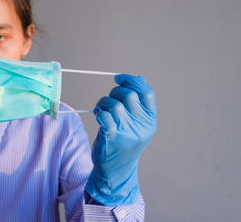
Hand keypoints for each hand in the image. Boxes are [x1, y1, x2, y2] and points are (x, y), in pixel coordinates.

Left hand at [85, 74, 156, 205]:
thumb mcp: (139, 124)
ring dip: (103, 102)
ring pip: (115, 105)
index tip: (118, 79)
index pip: (147, 92)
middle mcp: (142, 126)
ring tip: (101, 109)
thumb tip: (138, 78)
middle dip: (114, 92)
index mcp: (150, 120)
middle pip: (128, 95)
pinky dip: (100, 113)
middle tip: (108, 100)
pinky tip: (98, 116)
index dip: (132, 81)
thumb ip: (139, 104)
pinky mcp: (112, 138)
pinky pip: (105, 117)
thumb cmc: (125, 141)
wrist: (117, 169)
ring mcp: (128, 133)